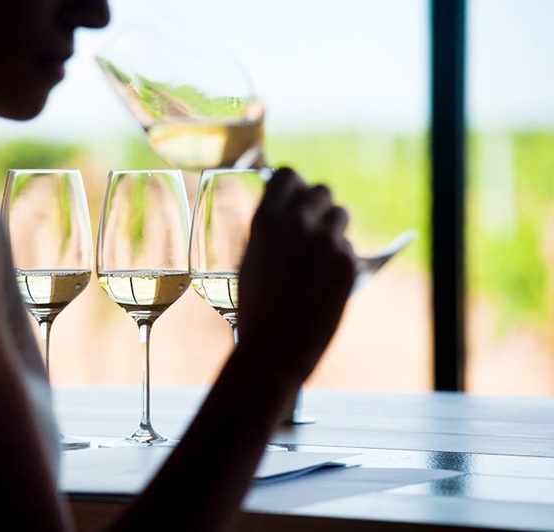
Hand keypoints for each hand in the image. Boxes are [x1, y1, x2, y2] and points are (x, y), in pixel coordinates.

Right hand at [237, 167, 355, 382]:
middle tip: (312, 230)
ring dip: (333, 230)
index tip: (295, 197)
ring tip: (318, 259)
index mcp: (265, 220)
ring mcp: (325, 242)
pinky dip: (340, 261)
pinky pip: (349, 247)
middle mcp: (296, 223)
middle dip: (318, 207)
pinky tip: (324, 284)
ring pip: (341, 215)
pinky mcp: (347, 263)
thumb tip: (289, 211)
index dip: (294, 185)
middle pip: (321, 190)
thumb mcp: (251, 259)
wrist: (274, 349)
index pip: (288, 174)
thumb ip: (271, 230)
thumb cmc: (257, 308)